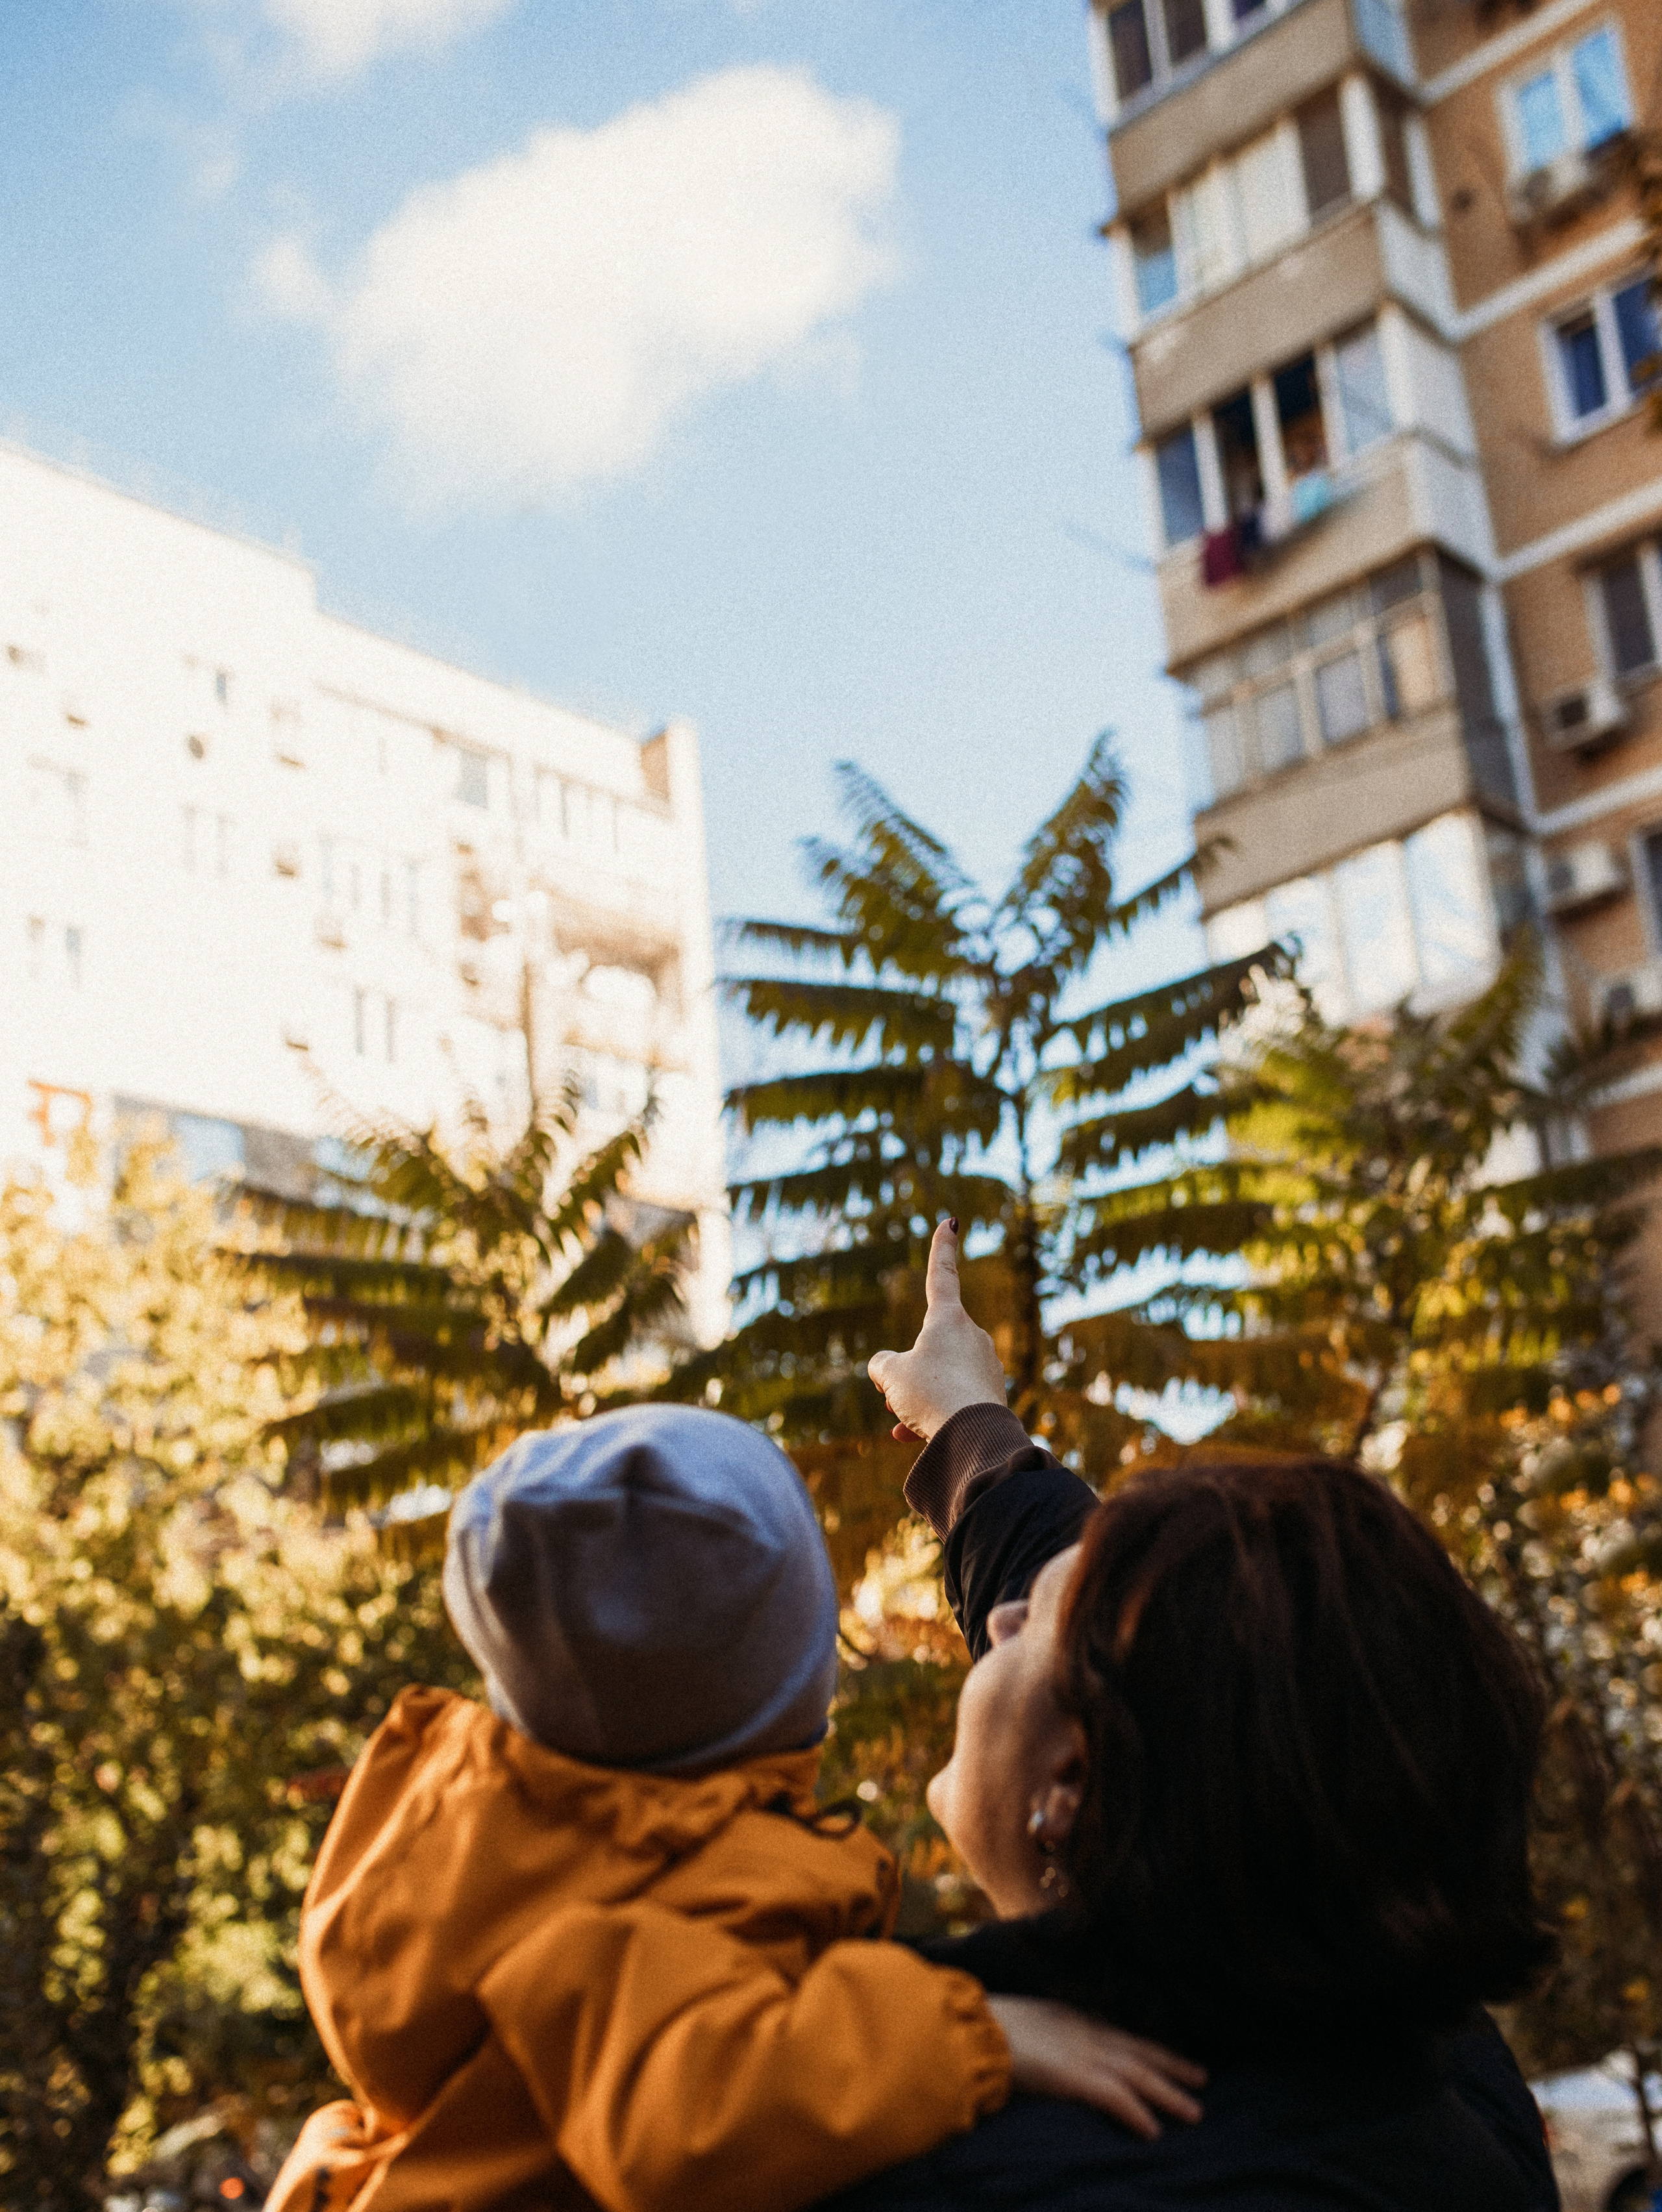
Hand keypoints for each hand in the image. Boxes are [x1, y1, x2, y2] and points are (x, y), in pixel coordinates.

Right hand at [867, 1219, 1006, 1443]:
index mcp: (948, 1319)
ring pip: (941, 1377)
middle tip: (892, 1397)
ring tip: (901, 1424)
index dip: (942, 1248)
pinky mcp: (993, 1397)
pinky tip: (910, 1438)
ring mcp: (985, 1367)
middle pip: (931, 1345)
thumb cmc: (931, 1393)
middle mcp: (972, 1337)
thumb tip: (887, 1369)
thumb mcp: (892, 1376)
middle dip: (909, 1370)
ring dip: (918, 1397)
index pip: (941, 1275)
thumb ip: (884, 1366)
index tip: (951, 1221)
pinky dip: (934, 1416)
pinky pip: (955, 1401)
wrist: (973, 1436)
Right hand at [986, 1996, 1205, 2139]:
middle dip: (1172, 2065)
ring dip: (1168, 2094)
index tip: (1165, 2056)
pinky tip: (1153, 2132)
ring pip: (1139, 2075)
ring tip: (1195, 2113)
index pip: (1118, 2035)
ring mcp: (1083, 2054)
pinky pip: (1116, 2099)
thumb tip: (1041, 2049)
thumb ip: (1041, 2037)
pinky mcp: (1076, 2078)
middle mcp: (1084, 2033)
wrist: (972, 2030)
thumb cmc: (984, 2028)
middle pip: (1139, 2051)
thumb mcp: (1022, 2024)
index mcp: (1071, 2019)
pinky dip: (1137, 2114)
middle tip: (1202, 2077)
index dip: (1145, 2047)